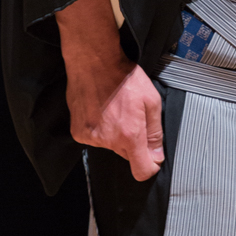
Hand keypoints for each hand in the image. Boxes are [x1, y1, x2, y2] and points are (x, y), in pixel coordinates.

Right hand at [67, 61, 164, 181]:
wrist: (94, 63)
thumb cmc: (124, 77)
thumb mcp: (152, 100)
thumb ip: (156, 132)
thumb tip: (157, 155)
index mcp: (129, 135)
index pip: (141, 171)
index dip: (150, 165)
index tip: (152, 156)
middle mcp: (108, 141)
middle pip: (127, 155)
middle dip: (134, 141)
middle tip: (132, 116)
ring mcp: (90, 138)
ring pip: (111, 146)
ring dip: (116, 134)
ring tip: (115, 109)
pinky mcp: (78, 133)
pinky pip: (96, 139)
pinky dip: (101, 129)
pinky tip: (102, 111)